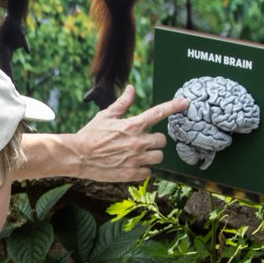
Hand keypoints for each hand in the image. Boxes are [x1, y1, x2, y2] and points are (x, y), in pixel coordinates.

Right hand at [69, 88, 190, 183]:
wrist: (78, 156)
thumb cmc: (91, 134)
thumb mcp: (105, 115)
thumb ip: (122, 103)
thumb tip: (131, 89)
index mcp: (132, 125)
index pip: (158, 113)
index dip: (174, 106)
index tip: (185, 102)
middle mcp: (138, 142)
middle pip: (161, 140)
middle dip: (154, 140)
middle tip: (141, 140)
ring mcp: (136, 159)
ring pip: (158, 157)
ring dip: (151, 155)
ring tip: (136, 153)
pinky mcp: (132, 174)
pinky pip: (149, 171)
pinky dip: (142, 169)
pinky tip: (131, 164)